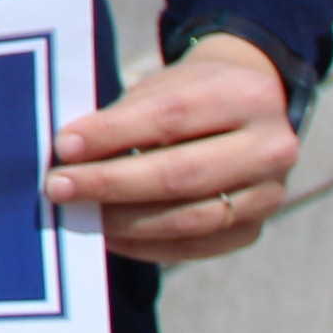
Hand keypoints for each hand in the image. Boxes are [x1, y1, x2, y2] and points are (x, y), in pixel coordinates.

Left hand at [45, 36, 299, 263]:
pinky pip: (195, 247)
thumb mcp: (163, 86)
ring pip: (190, 218)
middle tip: (59, 187)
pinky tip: (108, 235)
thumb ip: (124, 117)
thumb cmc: (189, 94)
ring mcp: (270, 194)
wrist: (246, 111)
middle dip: (112, 183)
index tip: (64, 146)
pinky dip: (146, 245)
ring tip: (78, 213)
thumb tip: (69, 157)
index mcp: (248, 95)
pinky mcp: (254, 229)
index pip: (172, 116)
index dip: (114, 133)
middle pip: (183, 173)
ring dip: (124, 221)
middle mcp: (273, 148)